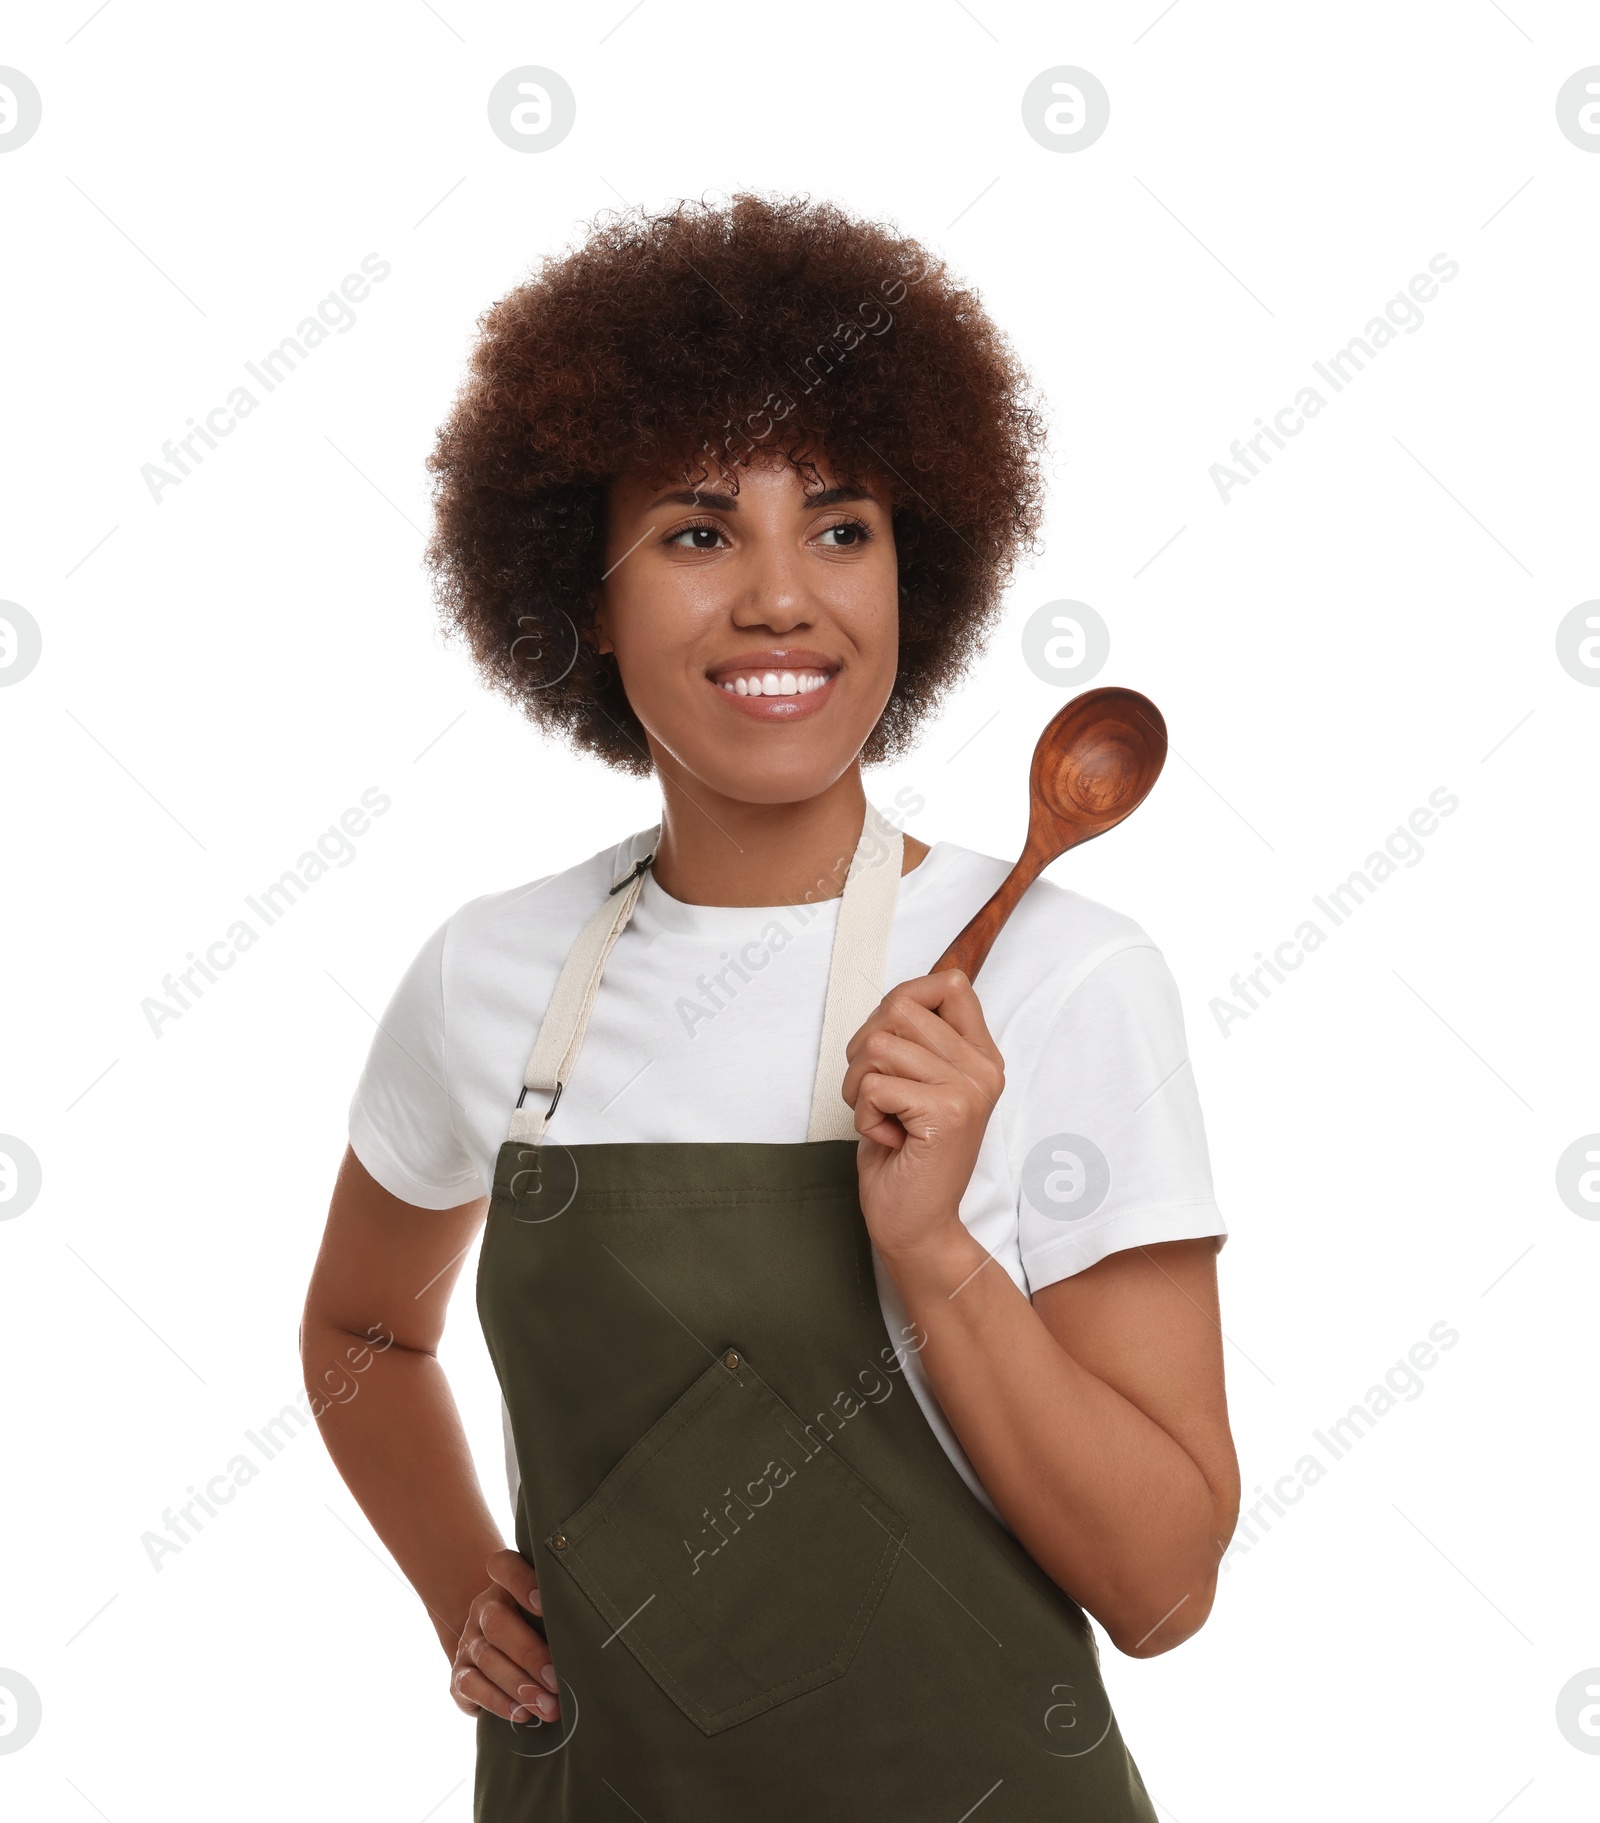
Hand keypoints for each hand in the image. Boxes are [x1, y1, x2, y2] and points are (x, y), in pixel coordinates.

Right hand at [449, 1549, 561, 1724]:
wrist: (499, 1649)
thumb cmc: (539, 1627)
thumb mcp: (547, 1613)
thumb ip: (562, 1613)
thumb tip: (598, 1634)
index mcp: (505, 1585)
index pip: (504, 1567)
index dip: (522, 1581)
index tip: (544, 1603)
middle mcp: (483, 1609)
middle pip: (497, 1623)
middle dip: (530, 1654)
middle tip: (557, 1680)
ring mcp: (468, 1641)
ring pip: (487, 1658)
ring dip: (519, 1686)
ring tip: (548, 1707)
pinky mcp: (460, 1674)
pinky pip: (471, 1686)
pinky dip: (497, 1702)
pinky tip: (521, 1713)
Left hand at [840, 969, 1003, 1261]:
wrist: (916, 1225)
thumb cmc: (905, 1156)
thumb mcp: (913, 1085)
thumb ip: (915, 1040)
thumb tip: (895, 999)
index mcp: (981, 1056)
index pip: (950, 983)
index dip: (902, 1001)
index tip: (889, 1046)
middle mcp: (983, 1069)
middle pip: (901, 1006)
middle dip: (865, 1047)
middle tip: (875, 1092)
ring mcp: (969, 1090)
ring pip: (879, 1046)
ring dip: (859, 1085)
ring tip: (882, 1117)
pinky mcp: (946, 1113)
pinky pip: (874, 1086)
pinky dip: (863, 1116)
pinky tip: (889, 1138)